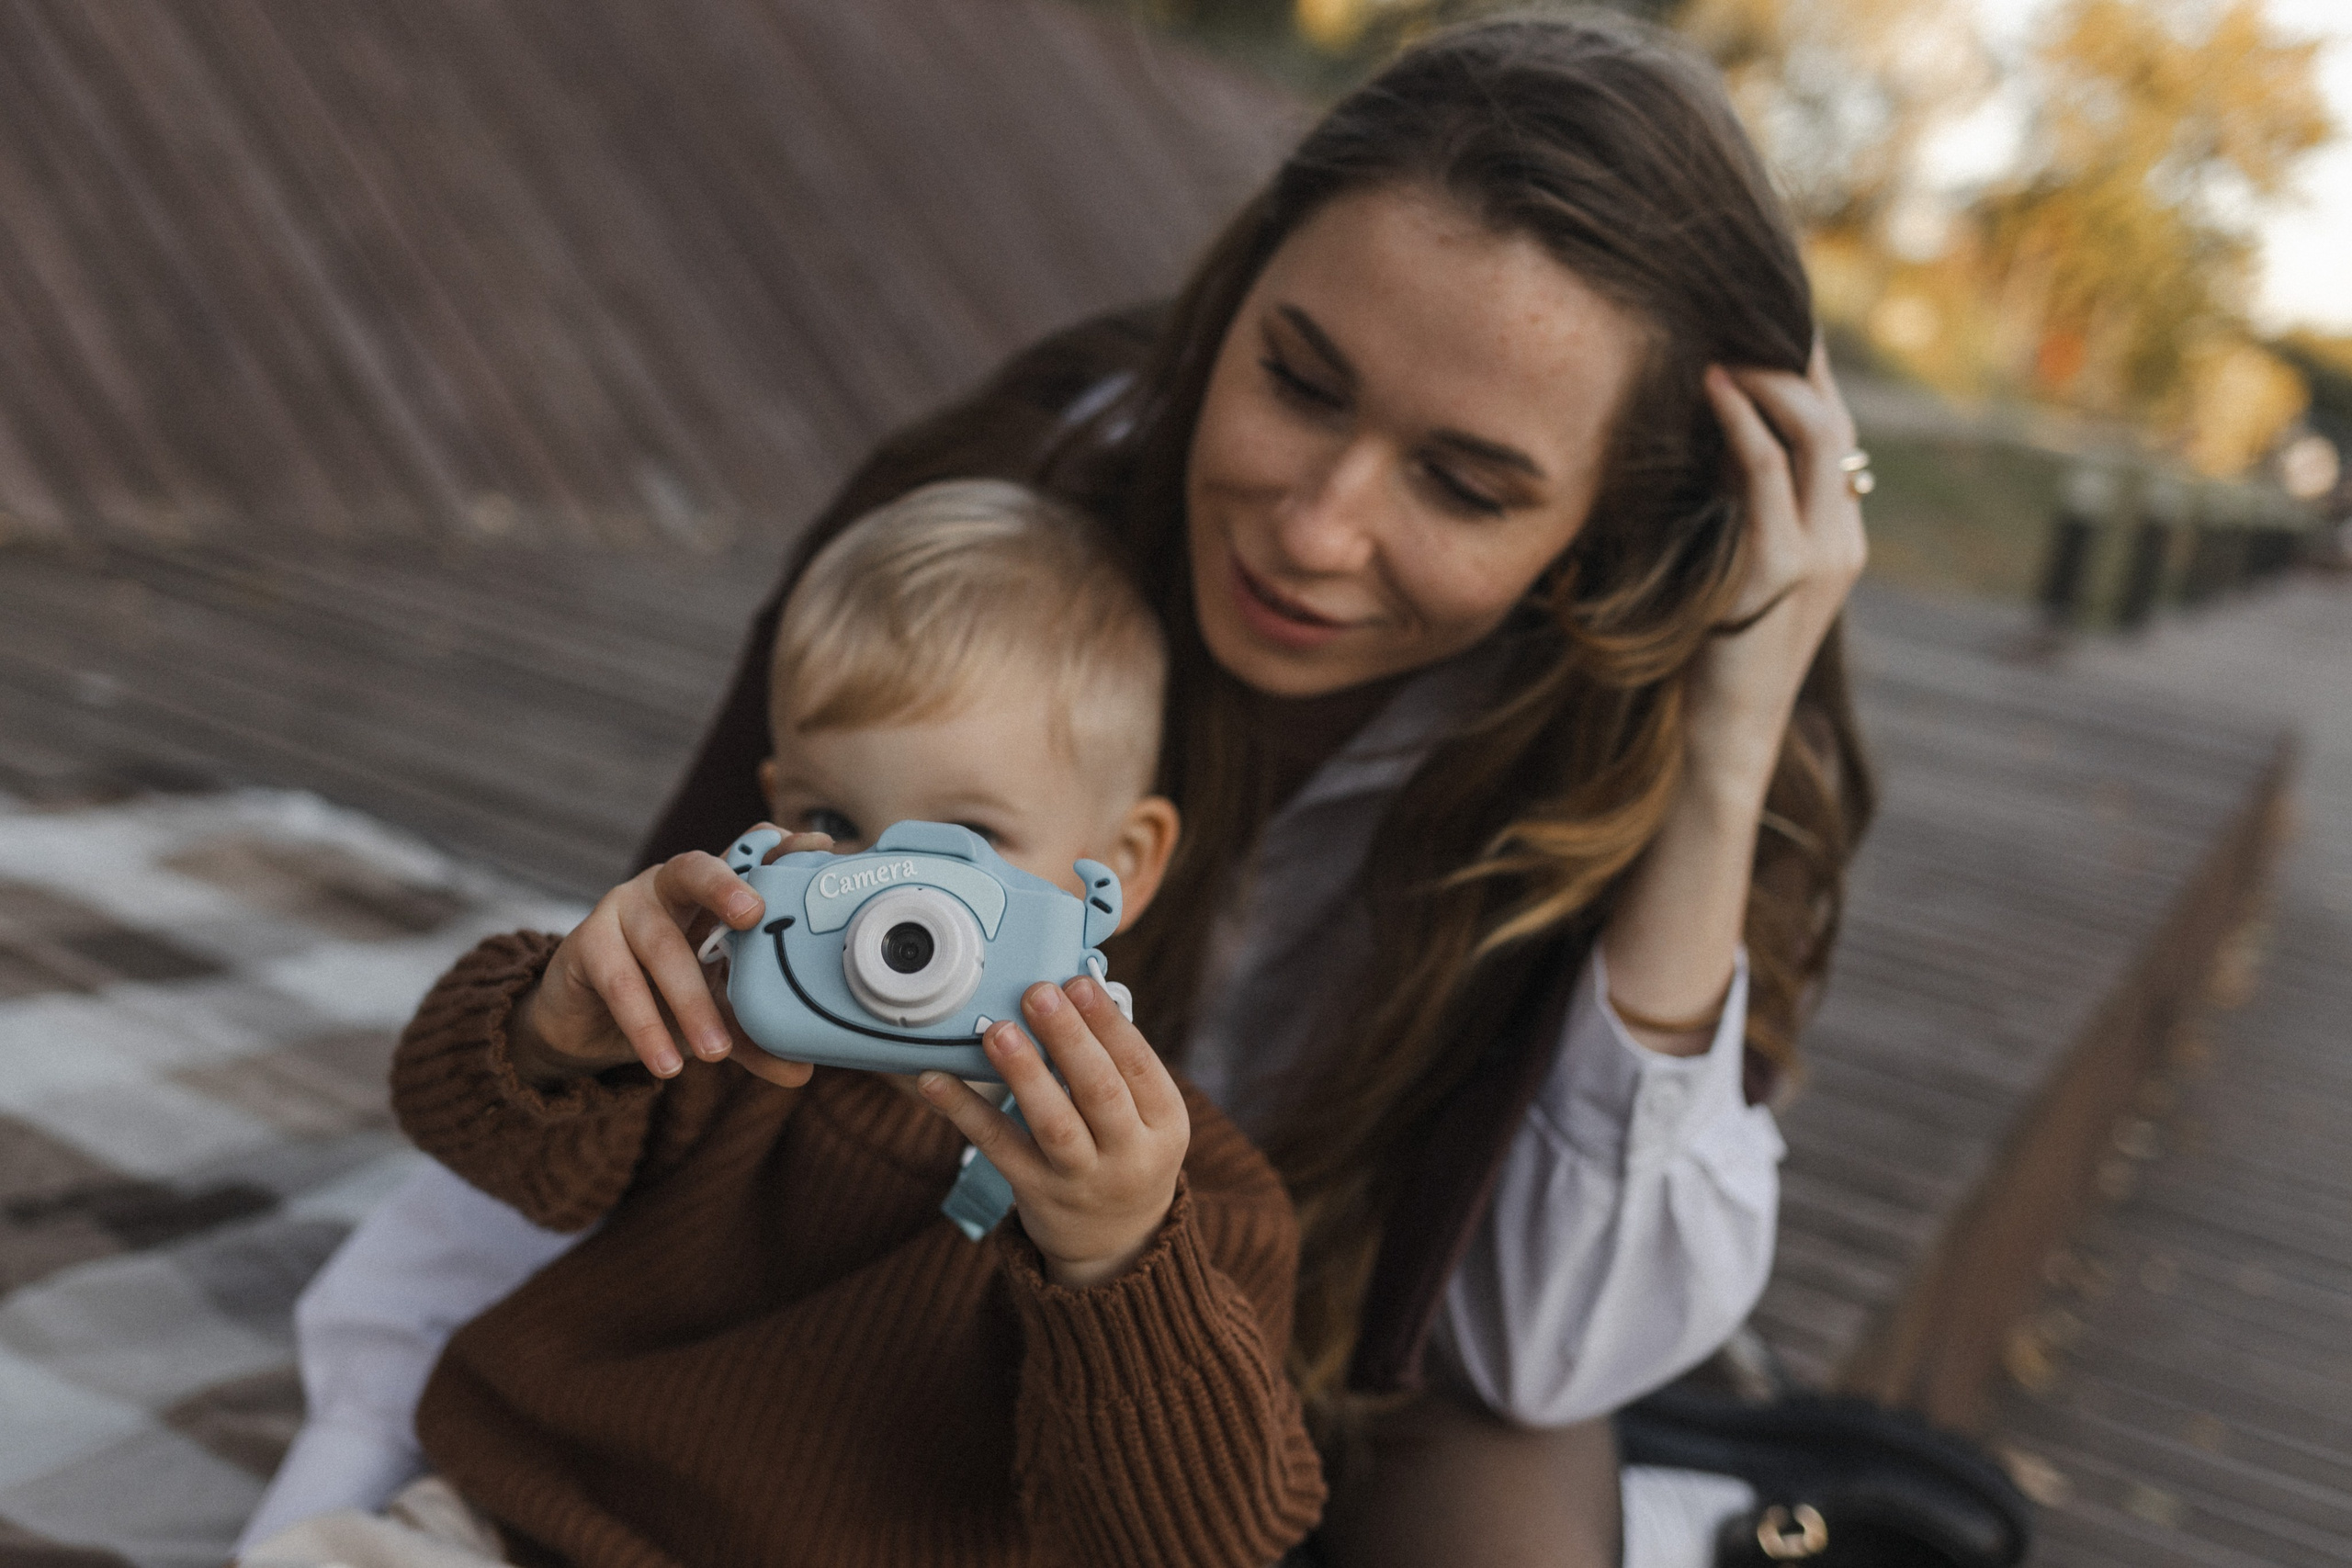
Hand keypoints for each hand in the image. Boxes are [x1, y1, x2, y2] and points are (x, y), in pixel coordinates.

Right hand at [510, 828, 832, 1090]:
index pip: (746, 853)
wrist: (588, 1022)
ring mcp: (623, 908)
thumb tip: (802, 1070)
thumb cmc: (666, 996)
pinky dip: (645, 1026)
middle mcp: (669, 887)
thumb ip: (755, 1033)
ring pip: (660, 944)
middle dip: (727, 886)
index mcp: (712, 891)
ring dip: (690, 1001)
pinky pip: (619, 982)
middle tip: (754, 914)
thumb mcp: (718, 1011)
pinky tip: (666, 1063)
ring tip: (716, 1052)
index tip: (817, 846)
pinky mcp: (586, 944)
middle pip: (697, 869)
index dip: (778, 847)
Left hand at [916, 976, 1188, 1287]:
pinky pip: (999, 1148)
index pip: (1139, 1067)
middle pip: (1100, 1093)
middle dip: (1069, 1039)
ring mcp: (1081, 1178)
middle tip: (1038, 993)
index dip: (1109, 1024)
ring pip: (1053, 1125)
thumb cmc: (1126, 1151)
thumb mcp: (1148, 1115)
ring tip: (998, 1032)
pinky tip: (935, 1080)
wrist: (1116, 1241)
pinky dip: (965, 1112)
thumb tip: (1069, 992)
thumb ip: (1117, 1064)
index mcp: (1165, 1123)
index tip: (1077, 982)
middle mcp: (1129, 1154)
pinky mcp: (1035, 1191)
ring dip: (1023, 1075)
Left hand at [1693, 340, 1868, 802]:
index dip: (1804, 370)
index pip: (1832, 431)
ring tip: (1720, 341)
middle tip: (1742, 305)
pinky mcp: (1780, 571)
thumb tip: (1702, 440)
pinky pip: (1768, 475)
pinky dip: (1743, 422)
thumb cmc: (1708, 656)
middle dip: (1795, 355)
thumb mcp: (1727, 567)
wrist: (1720, 739)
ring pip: (1816, 434)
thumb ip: (1734, 511)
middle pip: (1834, 417)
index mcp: (1838, 535)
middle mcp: (1844, 537)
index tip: (1764, 316)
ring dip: (1768, 377)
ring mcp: (1822, 554)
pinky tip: (1711, 388)